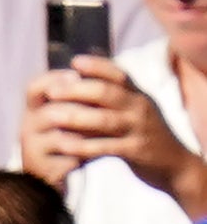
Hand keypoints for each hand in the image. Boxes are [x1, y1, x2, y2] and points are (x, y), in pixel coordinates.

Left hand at [19, 56, 206, 207]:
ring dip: (76, 117)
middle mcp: (139, 107)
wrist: (173, 161)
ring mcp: (139, 128)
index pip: (118, 74)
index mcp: (137, 94)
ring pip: (105, 120)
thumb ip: (113, 96)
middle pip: (107, 93)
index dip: (97, 66)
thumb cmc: (143, 132)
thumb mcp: (134, 109)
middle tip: (51, 91)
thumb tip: (81, 79)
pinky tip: (64, 146)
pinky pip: (107, 147)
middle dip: (77, 90)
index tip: (74, 62)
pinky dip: (84, 146)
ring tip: (51, 117)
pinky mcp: (135, 150)